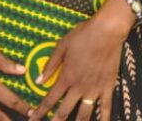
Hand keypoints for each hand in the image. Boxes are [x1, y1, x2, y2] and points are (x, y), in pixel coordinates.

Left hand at [31, 0, 135, 120]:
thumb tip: (38, 80)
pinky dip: (104, 118)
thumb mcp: (62, 46)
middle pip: (64, 111)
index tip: (32, 120)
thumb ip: (51, 65)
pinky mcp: (108, 86)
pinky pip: (106, 106)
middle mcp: (79, 86)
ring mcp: (95, 88)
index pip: (49, 100)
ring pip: (84, 113)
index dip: (39, 112)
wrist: (108, 30)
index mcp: (66, 77)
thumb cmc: (84, 34)